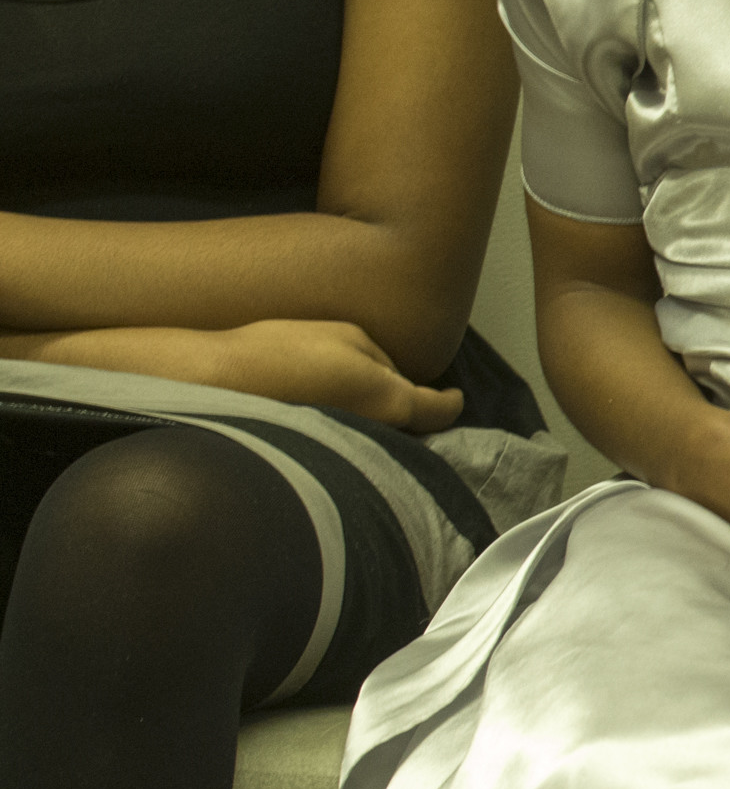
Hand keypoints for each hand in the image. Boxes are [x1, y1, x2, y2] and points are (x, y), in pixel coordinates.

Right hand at [175, 320, 465, 431]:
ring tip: (370, 402)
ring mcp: (347, 447)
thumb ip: (383, 360)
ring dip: (382, 424)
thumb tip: (390, 379)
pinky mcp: (318, 453)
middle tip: (418, 397)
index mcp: (393, 402)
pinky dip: (353, 430)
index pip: (440, 411)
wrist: (217, 382)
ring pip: (380, 437)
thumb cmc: (284, 350)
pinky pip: (350, 442)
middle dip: (415, 415)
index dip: (451, 402)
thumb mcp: (348, 336)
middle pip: (410, 428)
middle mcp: (377, 433)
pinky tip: (337, 413)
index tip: (454, 396)